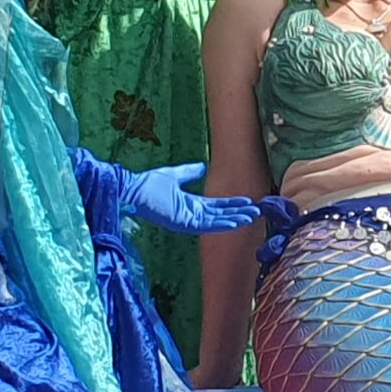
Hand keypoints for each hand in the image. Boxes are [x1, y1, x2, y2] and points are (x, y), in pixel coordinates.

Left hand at [120, 163, 260, 235]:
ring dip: (235, 219)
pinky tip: (235, 222)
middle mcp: (192, 214)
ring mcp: (187, 220)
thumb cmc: (148, 184)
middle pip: (221, 215)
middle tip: (258, 211)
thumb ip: (189, 172)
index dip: (233, 204)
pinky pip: (206, 225)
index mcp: (190, 204)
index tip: (249, 201)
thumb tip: (202, 166)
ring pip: (216, 221)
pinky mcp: (182, 223)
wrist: (132, 189)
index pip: (217, 206)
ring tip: (252, 217)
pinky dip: (222, 224)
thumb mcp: (174, 175)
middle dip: (239, 212)